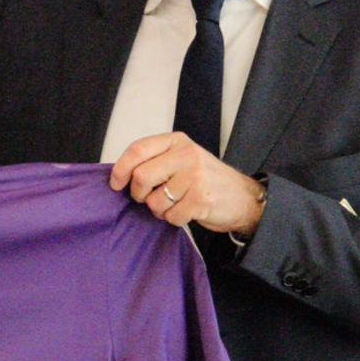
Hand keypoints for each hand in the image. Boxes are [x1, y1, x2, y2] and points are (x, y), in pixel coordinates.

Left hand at [109, 132, 263, 235]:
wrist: (243, 197)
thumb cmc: (206, 179)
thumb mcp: (182, 158)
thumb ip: (156, 160)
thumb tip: (120, 175)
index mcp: (177, 141)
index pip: (138, 149)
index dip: (120, 168)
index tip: (116, 183)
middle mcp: (186, 155)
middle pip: (141, 176)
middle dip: (138, 194)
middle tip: (147, 197)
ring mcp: (195, 177)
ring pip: (154, 201)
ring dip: (158, 210)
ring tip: (173, 204)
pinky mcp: (201, 199)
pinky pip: (171, 216)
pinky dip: (174, 219)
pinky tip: (186, 211)